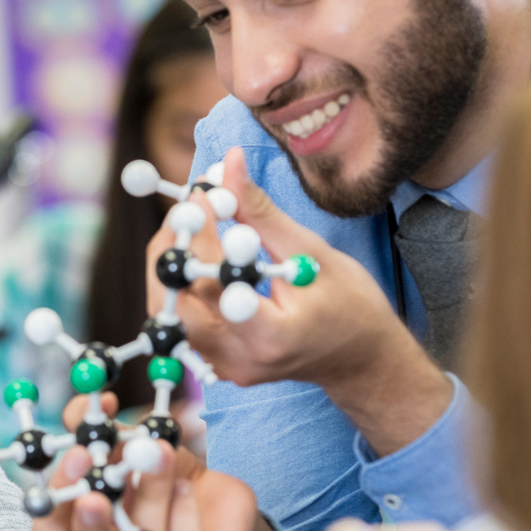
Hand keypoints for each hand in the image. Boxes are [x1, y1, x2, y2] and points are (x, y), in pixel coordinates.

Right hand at [33, 392, 271, 530]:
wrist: (215, 498)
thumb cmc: (158, 478)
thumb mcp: (125, 447)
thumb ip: (98, 427)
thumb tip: (87, 405)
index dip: (57, 501)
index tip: (77, 456)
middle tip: (98, 494)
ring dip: (150, 498)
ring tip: (161, 453)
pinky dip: (184, 513)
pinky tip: (187, 485)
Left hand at [150, 147, 451, 454]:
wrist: (360, 359)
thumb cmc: (350, 305)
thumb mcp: (313, 253)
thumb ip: (261, 213)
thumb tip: (229, 165)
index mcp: (271, 335)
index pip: (215, 283)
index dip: (201, 236)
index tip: (201, 197)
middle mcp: (239, 358)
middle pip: (177, 301)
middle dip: (175, 248)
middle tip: (187, 208)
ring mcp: (223, 365)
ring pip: (170, 310)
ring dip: (173, 264)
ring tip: (192, 226)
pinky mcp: (216, 363)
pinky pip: (182, 320)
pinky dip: (183, 284)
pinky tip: (198, 254)